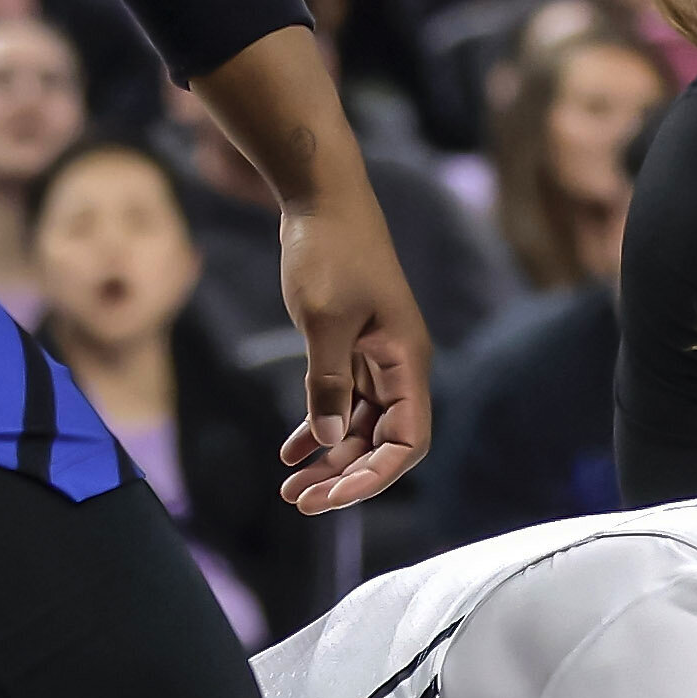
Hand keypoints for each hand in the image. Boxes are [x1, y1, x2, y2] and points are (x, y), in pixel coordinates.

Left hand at [275, 191, 433, 510]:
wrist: (320, 197)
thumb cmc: (330, 250)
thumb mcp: (323, 320)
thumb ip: (328, 383)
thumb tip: (331, 440)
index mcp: (407, 361)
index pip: (407, 442)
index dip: (374, 477)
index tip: (331, 494)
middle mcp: (399, 366)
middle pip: (383, 442)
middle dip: (345, 475)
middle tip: (300, 500)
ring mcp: (376, 358)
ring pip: (360, 427)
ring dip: (329, 458)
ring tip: (290, 486)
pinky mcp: (351, 347)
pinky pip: (342, 402)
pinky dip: (319, 427)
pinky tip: (289, 450)